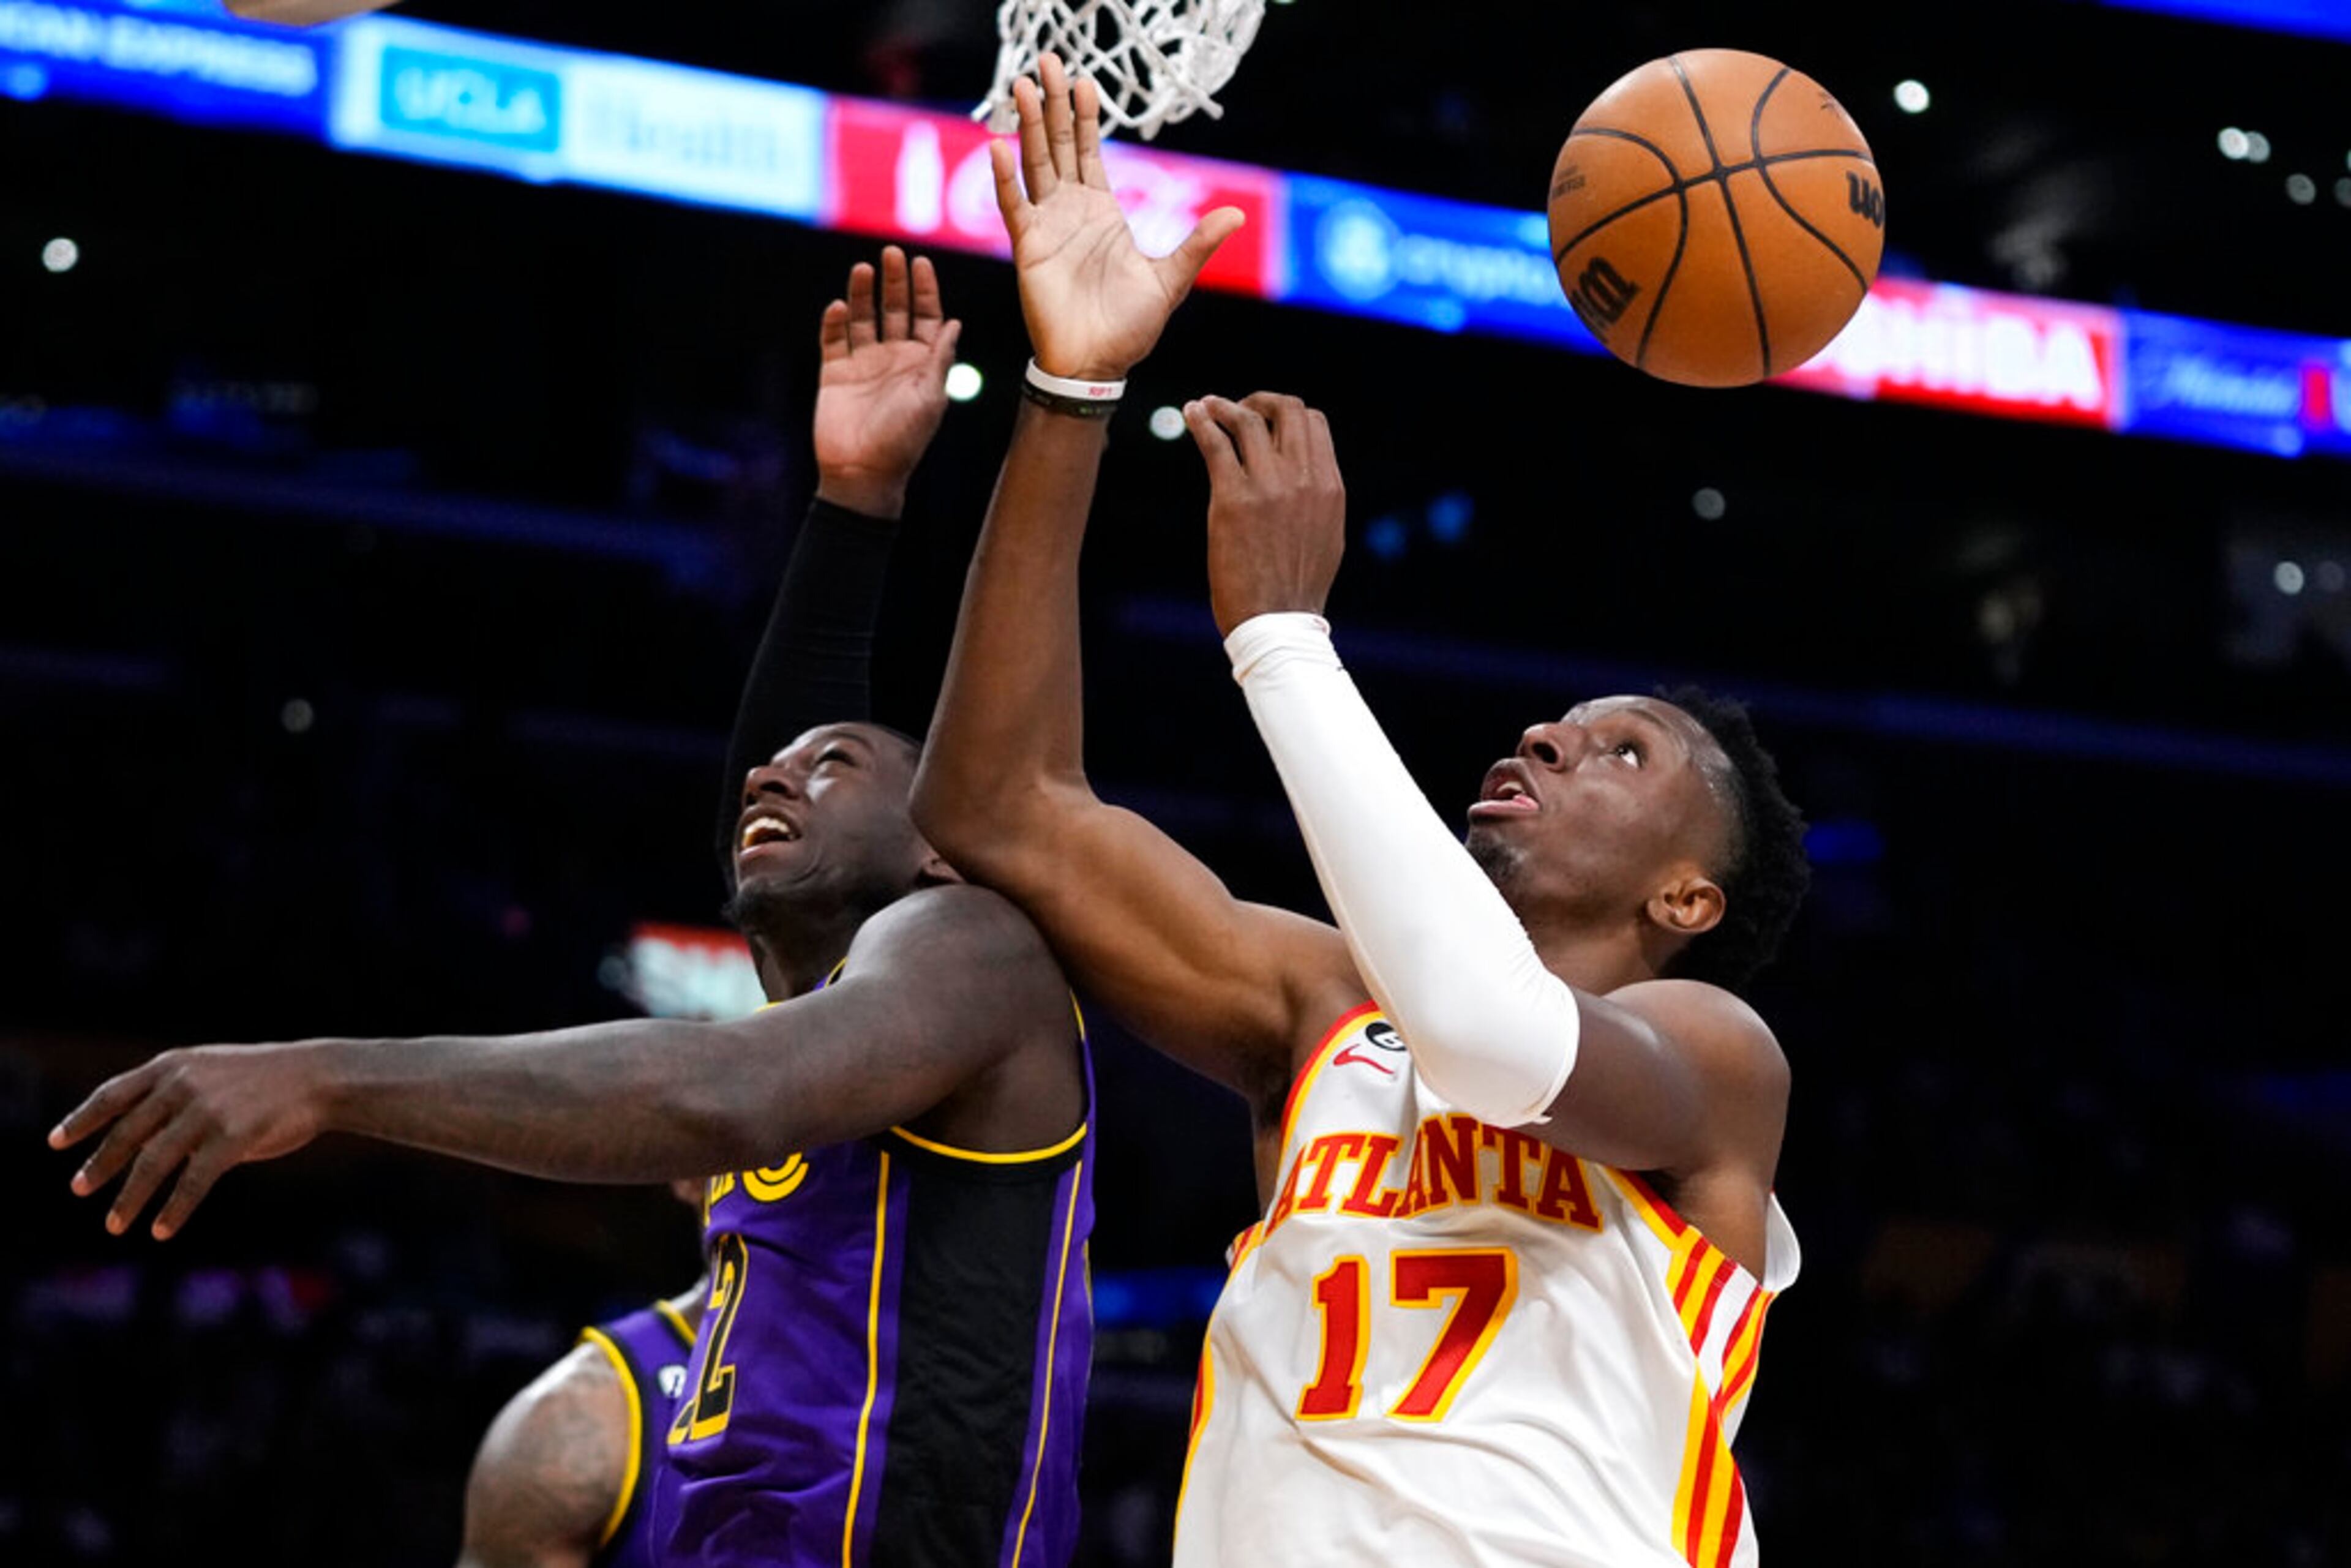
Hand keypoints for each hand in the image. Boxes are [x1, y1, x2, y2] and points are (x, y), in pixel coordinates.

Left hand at [48, 1043, 331, 1238]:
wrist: (319, 1077)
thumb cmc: (267, 1079)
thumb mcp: (212, 1073)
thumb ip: (176, 1100)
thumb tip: (142, 1145)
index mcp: (173, 1065)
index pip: (113, 1094)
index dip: (82, 1120)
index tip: (56, 1142)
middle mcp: (182, 1085)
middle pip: (126, 1133)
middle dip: (99, 1165)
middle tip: (79, 1188)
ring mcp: (206, 1111)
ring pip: (152, 1162)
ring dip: (129, 1198)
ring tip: (114, 1224)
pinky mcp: (232, 1138)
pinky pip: (192, 1182)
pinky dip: (173, 1209)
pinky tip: (160, 1230)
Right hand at [812, 246, 962, 518]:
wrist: (863, 473)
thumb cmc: (904, 440)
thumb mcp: (930, 398)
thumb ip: (940, 359)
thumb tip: (955, 322)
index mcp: (922, 363)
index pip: (927, 316)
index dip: (925, 289)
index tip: (920, 262)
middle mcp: (893, 358)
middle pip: (895, 309)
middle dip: (894, 282)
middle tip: (891, 253)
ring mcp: (863, 364)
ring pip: (863, 318)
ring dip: (863, 293)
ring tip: (863, 269)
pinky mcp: (834, 373)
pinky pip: (833, 339)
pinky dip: (835, 322)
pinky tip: (839, 306)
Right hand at [991, 52, 1244, 382]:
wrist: (1098, 365)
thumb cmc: (1131, 328)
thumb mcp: (1172, 279)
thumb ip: (1198, 244)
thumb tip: (1238, 215)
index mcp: (1102, 212)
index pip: (1089, 152)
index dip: (1084, 116)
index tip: (1083, 80)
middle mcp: (1071, 211)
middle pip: (1057, 145)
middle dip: (1051, 104)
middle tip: (1046, 61)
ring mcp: (1047, 227)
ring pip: (1034, 163)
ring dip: (1026, 125)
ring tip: (1019, 85)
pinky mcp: (1029, 248)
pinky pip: (1015, 206)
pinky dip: (1006, 178)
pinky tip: (1000, 146)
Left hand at [1185, 394, 1346, 637]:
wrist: (1277, 622)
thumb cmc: (1297, 587)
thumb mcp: (1326, 534)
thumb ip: (1317, 497)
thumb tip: (1306, 475)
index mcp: (1329, 485)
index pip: (1314, 423)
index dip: (1287, 414)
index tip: (1267, 421)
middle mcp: (1303, 478)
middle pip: (1286, 410)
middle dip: (1260, 400)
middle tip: (1237, 409)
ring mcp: (1268, 486)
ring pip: (1247, 419)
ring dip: (1223, 406)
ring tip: (1206, 407)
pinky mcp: (1232, 499)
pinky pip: (1215, 444)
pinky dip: (1200, 421)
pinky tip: (1190, 414)